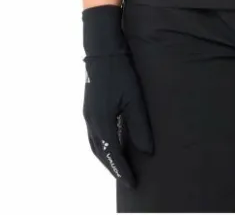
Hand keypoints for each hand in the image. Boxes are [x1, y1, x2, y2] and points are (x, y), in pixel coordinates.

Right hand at [82, 4, 153, 187]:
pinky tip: (111, 143)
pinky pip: (94, 135)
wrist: (102, 50)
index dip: (123, 170)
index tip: (133, 184)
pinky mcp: (89, 107)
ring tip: (120, 166)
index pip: (113, 155)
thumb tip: (147, 152)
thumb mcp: (134, 99)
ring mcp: (88, 115)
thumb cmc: (121, 72)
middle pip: (101, 154)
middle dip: (114, 168)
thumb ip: (140, 127)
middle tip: (127, 180)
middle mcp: (91, 122)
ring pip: (95, 145)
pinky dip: (102, 146)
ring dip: (106, 158)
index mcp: (102, 123)